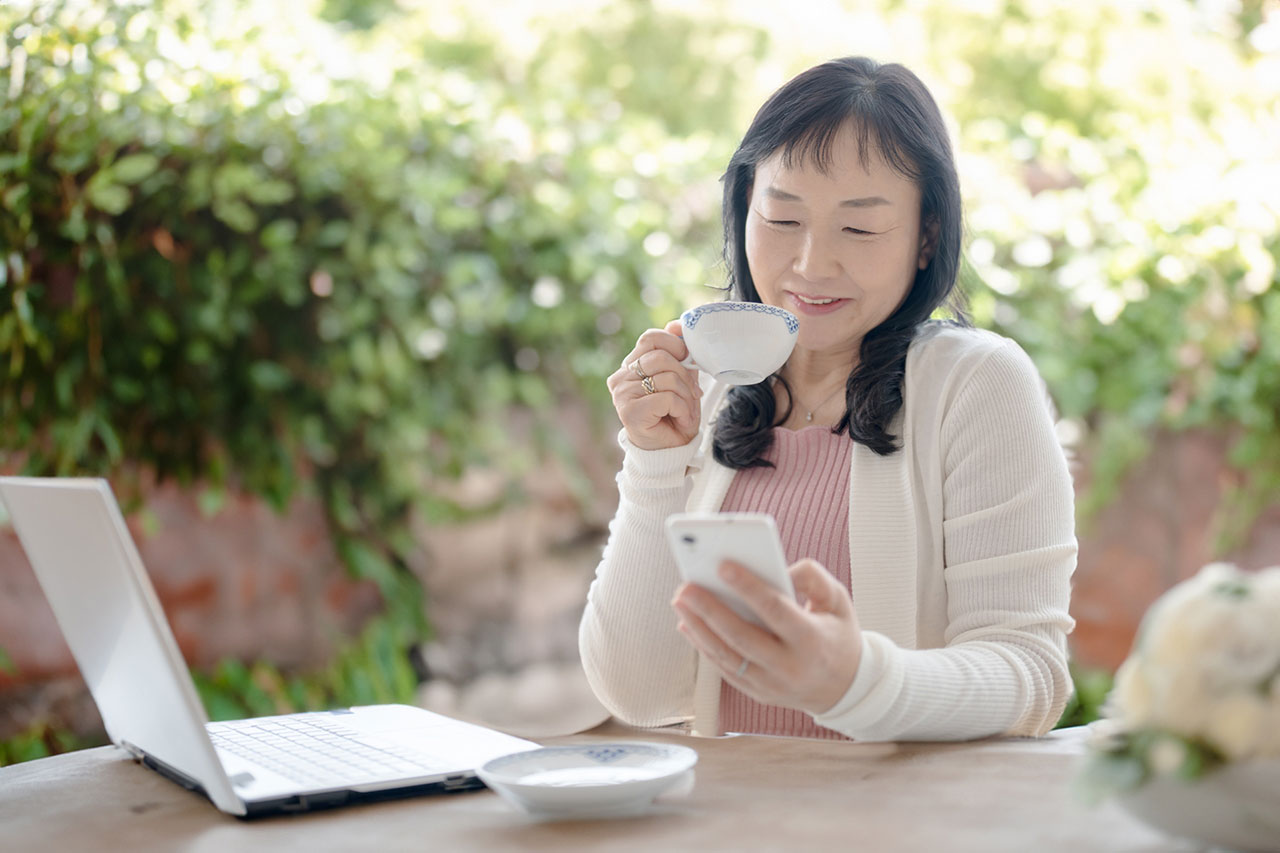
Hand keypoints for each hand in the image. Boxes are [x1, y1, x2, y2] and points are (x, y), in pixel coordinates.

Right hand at [607, 320, 701, 450]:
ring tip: (685, 411)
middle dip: (686, 376)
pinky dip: (682, 409)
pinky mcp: (630, 411)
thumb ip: (678, 354)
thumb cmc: (672, 415)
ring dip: (686, 397)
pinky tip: (679, 419)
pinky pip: (667, 398)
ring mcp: (622, 395)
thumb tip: (678, 324)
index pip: (651, 338)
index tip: (688, 360)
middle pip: (662, 358)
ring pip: (668, 378)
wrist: (667, 452)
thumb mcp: (680, 379)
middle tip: (692, 394)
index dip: (675, 344)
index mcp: (630, 366)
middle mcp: (621, 378)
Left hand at [671, 558, 862, 715]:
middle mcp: (790, 667)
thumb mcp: (839, 601)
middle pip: (742, 637)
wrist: (844, 688)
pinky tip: (687, 623)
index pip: (775, 611)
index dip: (749, 588)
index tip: (723, 565)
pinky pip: (724, 669)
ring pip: (726, 656)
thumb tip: (778, 568)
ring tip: (680, 600)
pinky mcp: (757, 692)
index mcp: (813, 641)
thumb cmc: (837, 635)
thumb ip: (813, 578)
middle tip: (686, 585)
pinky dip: (703, 645)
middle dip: (710, 609)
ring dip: (698, 627)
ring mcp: (771, 684)